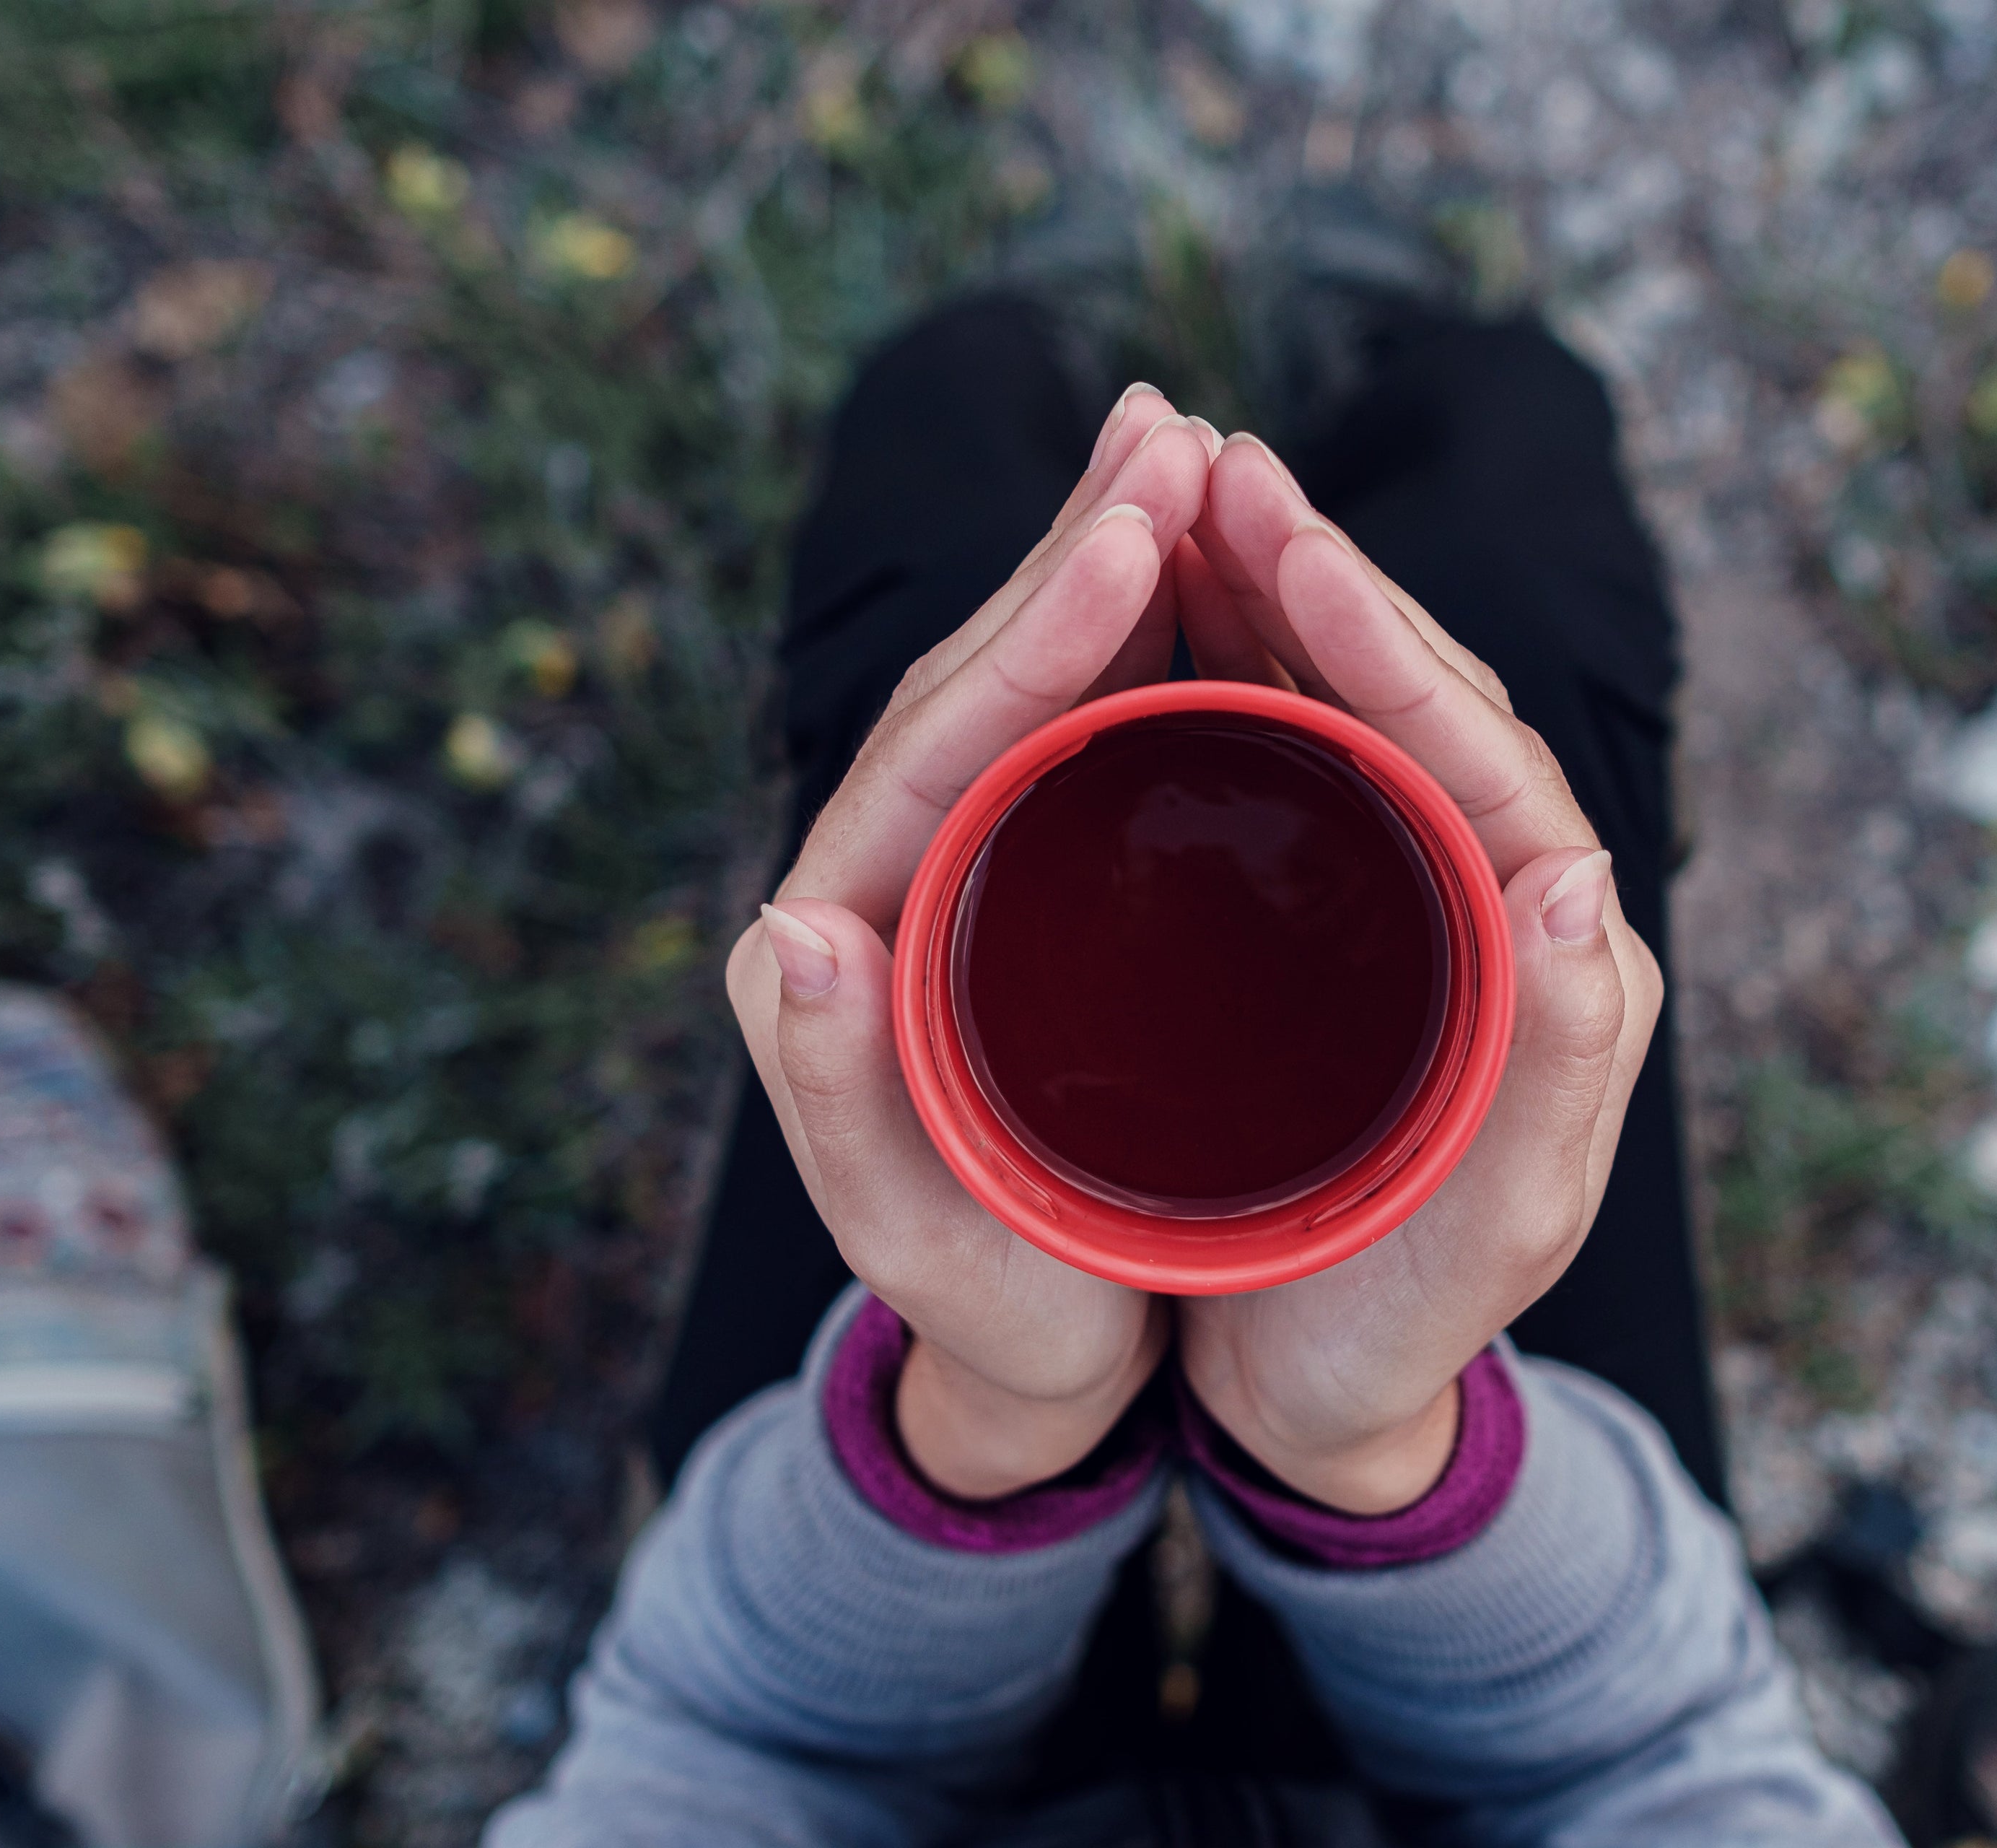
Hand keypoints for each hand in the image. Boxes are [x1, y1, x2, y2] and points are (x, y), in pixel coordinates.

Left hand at [727, 387, 1219, 1499]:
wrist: (1018, 1355)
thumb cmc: (986, 1314)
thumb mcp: (919, 1242)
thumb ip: (834, 1104)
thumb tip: (778, 932)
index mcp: (858, 928)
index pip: (942, 747)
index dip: (1037, 634)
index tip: (1133, 530)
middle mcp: (900, 869)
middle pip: (987, 676)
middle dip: (1082, 546)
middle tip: (1173, 428)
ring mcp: (974, 863)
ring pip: (1045, 683)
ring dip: (1118, 562)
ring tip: (1193, 454)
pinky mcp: (1042, 877)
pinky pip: (1098, 730)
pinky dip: (1156, 639)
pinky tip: (1218, 576)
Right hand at [1170, 435, 1665, 1513]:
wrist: (1335, 1398)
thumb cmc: (1407, 1327)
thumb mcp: (1495, 1226)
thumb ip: (1559, 1061)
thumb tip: (1586, 868)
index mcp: (1553, 950)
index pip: (1476, 756)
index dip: (1381, 641)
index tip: (1286, 537)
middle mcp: (1500, 894)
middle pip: (1412, 696)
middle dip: (1313, 569)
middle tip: (1210, 457)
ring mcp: (1415, 894)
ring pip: (1347, 705)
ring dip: (1261, 590)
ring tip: (1175, 488)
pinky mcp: (1341, 912)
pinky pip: (1292, 757)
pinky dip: (1228, 666)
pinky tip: (1158, 606)